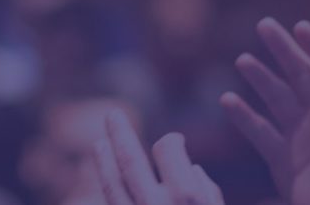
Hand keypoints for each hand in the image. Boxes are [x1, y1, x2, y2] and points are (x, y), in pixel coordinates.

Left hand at [94, 109, 224, 204]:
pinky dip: (108, 187)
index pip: (167, 149)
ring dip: (105, 161)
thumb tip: (195, 168)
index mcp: (188, 197)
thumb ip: (210, 192)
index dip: (172, 140)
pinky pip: (112, 204)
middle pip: (131, 160)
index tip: (176, 140)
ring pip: (113, 185)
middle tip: (112, 115)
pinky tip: (107, 177)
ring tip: (100, 144)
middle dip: (120, 134)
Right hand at [220, 19, 309, 204]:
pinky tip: (227, 101)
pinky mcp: (282, 160)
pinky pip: (260, 133)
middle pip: (301, 75)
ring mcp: (301, 138)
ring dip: (261, 78)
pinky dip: (243, 118)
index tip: (300, 27)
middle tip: (263, 25)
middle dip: (284, 50)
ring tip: (242, 60)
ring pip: (277, 99)